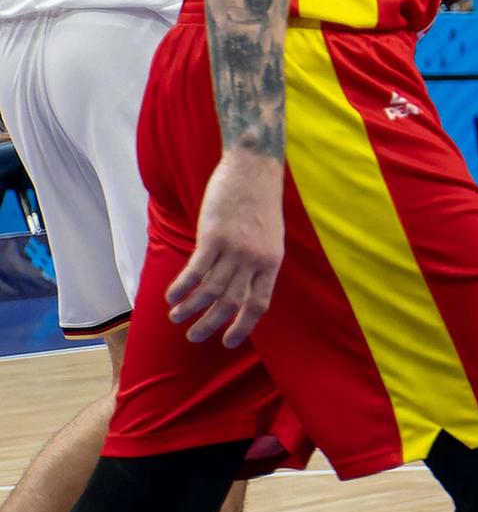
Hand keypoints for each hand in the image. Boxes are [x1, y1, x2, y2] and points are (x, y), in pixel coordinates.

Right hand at [167, 153, 284, 347]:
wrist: (254, 169)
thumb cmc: (260, 203)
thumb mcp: (270, 237)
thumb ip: (257, 262)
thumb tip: (240, 286)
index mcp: (272, 262)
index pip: (259, 304)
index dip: (243, 326)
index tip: (228, 342)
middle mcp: (255, 260)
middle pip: (231, 303)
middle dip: (210, 325)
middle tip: (194, 336)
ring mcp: (235, 248)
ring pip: (210, 290)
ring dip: (190, 309)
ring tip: (176, 317)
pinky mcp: (214, 236)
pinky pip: (196, 270)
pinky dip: (182, 288)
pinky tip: (171, 297)